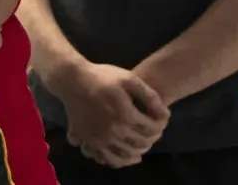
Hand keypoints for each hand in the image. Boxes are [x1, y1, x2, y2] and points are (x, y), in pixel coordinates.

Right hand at [50, 61, 169, 167]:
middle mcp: (114, 130)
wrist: (72, 80)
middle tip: (153, 132)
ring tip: (142, 144)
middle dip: (152, 138)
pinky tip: (127, 155)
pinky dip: (121, 160)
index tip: (161, 120)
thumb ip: (149, 95)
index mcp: (126, 114)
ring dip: (139, 151)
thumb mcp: (129, 78)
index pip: (152, 128)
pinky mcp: (89, 141)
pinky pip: (108, 158)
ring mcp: (101, 138)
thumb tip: (165, 113)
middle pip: (142, 143)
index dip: (161, 125)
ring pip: (127, 154)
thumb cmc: (102, 77)